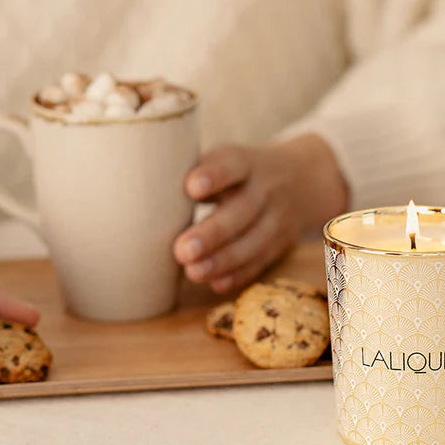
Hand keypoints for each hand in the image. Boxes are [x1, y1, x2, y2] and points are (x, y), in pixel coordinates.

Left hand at [173, 134, 347, 292]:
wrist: (300, 178)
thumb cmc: (236, 172)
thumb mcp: (224, 160)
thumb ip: (194, 174)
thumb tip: (145, 195)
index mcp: (245, 162)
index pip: (232, 165)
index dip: (214, 175)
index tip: (191, 188)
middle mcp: (266, 188)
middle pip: (242, 211)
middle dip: (213, 233)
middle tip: (182, 251)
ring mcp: (278, 217)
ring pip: (254, 241)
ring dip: (224, 260)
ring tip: (193, 272)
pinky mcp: (282, 241)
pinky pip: (262, 260)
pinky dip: (239, 274)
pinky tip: (216, 284)